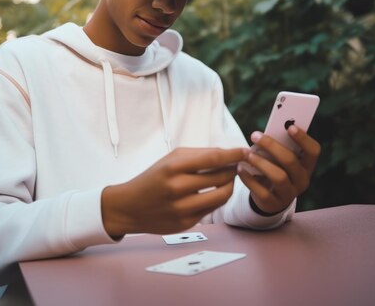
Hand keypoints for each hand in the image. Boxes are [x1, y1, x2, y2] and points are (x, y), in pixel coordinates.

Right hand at [101, 147, 247, 236]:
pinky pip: (212, 209)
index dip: (233, 154)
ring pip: (221, 196)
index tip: (245, 151)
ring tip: (228, 178)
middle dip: (233, 170)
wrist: (129, 207)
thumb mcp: (170, 160)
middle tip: (236, 165)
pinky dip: (217, 198)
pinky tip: (214, 192)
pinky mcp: (186, 223)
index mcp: (173, 168)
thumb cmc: (153, 178)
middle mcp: (178, 188)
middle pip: (221, 177)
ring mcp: (182, 208)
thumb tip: (227, 155)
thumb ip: (197, 156)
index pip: (213, 158)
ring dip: (230, 185)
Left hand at [238, 126, 320, 214]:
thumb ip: (277, 147)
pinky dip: (249, 179)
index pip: (313, 151)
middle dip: (272, 146)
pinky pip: (262, 191)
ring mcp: (289, 194)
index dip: (303, 138)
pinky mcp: (273, 204)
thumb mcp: (280, 159)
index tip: (290, 127)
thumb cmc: (275, 169)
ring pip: (279, 177)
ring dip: (261, 163)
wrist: (269, 198)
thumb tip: (263, 134)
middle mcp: (302, 180)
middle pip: (291, 161)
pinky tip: (240, 169)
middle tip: (255, 135)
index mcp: (306, 165)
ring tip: (248, 155)